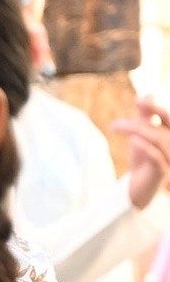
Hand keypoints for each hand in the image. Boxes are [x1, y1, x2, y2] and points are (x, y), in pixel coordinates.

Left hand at [127, 91, 167, 210]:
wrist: (140, 185)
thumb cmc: (143, 157)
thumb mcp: (142, 135)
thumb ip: (144, 117)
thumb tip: (143, 95)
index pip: (168, 115)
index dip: (155, 106)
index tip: (138, 100)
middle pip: (169, 121)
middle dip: (155, 109)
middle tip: (138, 102)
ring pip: (159, 138)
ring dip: (138, 129)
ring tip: (117, 125)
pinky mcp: (163, 171)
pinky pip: (157, 157)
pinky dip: (146, 147)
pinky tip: (134, 139)